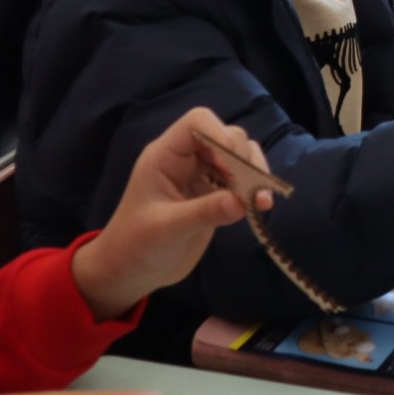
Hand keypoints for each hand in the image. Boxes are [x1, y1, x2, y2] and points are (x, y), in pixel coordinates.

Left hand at [71, 108, 266, 321]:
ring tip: (263, 200)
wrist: (130, 272)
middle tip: (253, 189)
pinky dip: (254, 188)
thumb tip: (243, 201)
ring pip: (239, 156)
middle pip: (226, 136)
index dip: (220, 135)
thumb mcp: (166, 230)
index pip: (198, 122)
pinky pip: (242, 179)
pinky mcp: (215, 194)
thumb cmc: (135, 246)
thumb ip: (203, 212)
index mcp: (165, 156)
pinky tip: (260, 206)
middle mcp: (186, 160)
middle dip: (243, 159)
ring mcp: (202, 176)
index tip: (233, 166)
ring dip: (255, 173)